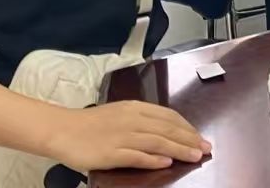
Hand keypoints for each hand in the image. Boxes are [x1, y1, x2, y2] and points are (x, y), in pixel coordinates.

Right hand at [45, 101, 210, 173]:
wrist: (62, 129)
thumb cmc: (91, 124)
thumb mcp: (120, 113)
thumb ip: (141, 119)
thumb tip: (165, 129)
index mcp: (135, 107)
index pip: (168, 116)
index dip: (187, 127)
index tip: (200, 136)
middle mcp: (132, 119)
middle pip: (167, 128)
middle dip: (190, 139)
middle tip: (206, 148)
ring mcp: (121, 136)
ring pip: (157, 141)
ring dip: (179, 149)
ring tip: (195, 156)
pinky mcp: (111, 152)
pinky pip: (136, 155)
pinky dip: (153, 158)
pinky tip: (167, 162)